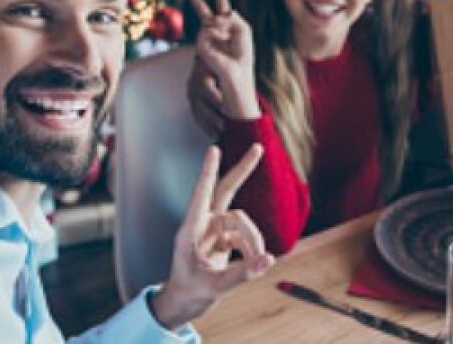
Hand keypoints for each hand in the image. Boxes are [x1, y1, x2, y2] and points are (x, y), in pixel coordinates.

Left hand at [152, 145, 273, 329]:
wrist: (183, 304)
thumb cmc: (189, 293)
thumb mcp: (214, 286)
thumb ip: (242, 273)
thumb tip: (269, 260)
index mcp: (191, 229)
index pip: (200, 194)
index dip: (208, 172)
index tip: (213, 149)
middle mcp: (203, 224)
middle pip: (225, 189)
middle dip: (242, 170)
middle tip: (258, 148)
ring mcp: (214, 230)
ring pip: (242, 221)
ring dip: (254, 239)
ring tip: (258, 263)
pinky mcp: (223, 239)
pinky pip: (245, 236)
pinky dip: (252, 248)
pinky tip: (254, 264)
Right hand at [186, 0, 258, 120]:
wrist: (238, 70)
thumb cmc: (243, 53)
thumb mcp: (243, 29)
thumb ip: (232, 16)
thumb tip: (216, 17)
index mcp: (226, 25)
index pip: (221, 6)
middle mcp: (214, 29)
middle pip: (203, 10)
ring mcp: (206, 37)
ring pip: (211, 20)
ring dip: (223, 26)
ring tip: (228, 38)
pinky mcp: (201, 45)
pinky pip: (208, 29)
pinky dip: (217, 32)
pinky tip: (222, 41)